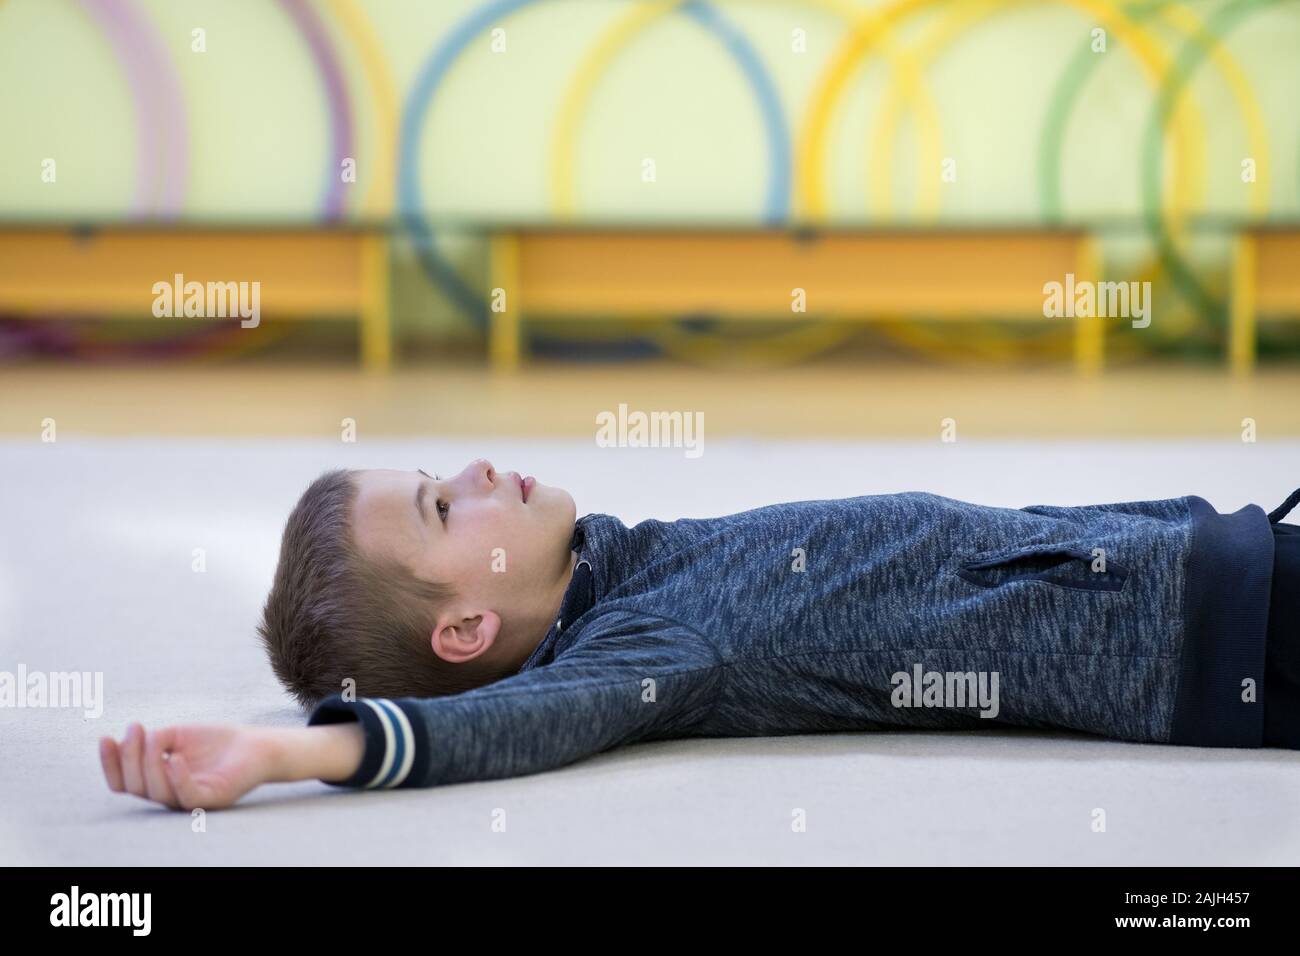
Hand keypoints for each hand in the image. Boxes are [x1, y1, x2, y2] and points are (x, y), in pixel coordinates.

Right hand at [100, 722, 277, 810]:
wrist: (254, 744)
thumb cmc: (213, 741)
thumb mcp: (176, 735)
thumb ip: (153, 740)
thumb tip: (133, 743)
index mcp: (155, 781)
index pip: (123, 782)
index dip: (110, 764)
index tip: (105, 737)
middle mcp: (167, 794)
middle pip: (135, 786)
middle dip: (130, 757)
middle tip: (136, 728)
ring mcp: (188, 799)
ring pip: (157, 792)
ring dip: (150, 763)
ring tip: (155, 736)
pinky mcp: (211, 799)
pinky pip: (187, 796)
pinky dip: (177, 778)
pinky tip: (175, 758)